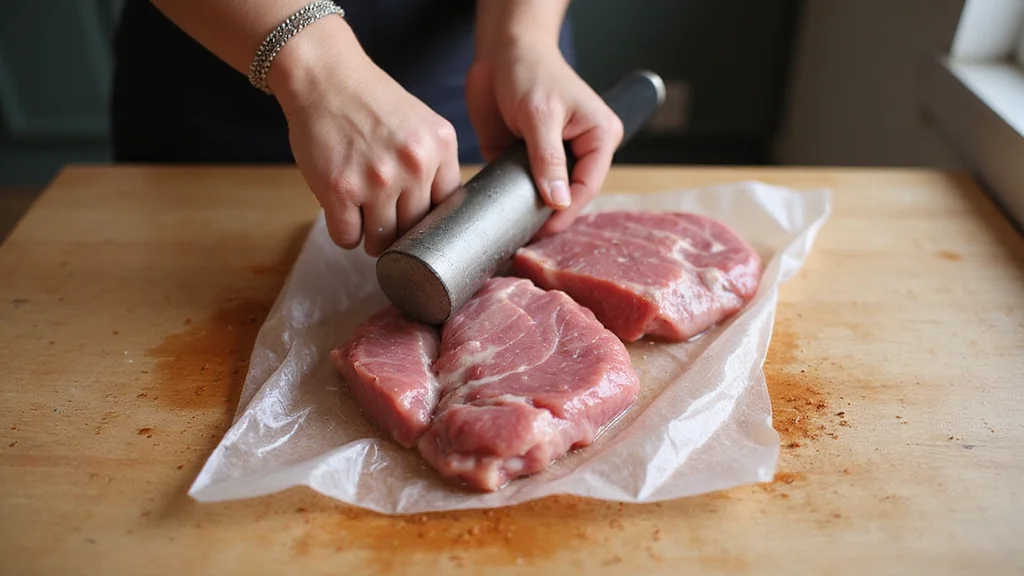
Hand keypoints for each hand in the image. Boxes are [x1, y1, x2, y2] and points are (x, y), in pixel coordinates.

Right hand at [268, 19, 461, 255]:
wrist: (326, 78)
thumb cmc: (371, 104)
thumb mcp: (422, 125)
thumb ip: (437, 166)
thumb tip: (442, 220)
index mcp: (441, 146)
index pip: (448, 210)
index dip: (430, 220)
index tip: (416, 218)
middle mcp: (414, 164)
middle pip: (415, 232)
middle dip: (399, 230)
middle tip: (385, 214)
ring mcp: (378, 179)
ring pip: (382, 241)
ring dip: (371, 236)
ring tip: (363, 212)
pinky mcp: (341, 189)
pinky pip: (347, 238)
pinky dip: (344, 232)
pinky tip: (342, 210)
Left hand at [466, 44, 622, 237]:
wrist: (501, 51)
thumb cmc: (529, 70)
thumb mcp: (540, 114)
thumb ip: (548, 159)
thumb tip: (558, 201)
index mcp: (599, 137)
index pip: (588, 186)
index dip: (566, 211)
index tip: (542, 230)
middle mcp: (582, 151)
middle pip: (572, 197)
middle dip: (551, 216)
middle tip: (525, 237)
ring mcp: (555, 158)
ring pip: (550, 197)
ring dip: (534, 213)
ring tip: (515, 232)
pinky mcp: (530, 161)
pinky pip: (527, 190)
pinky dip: (517, 203)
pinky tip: (505, 218)